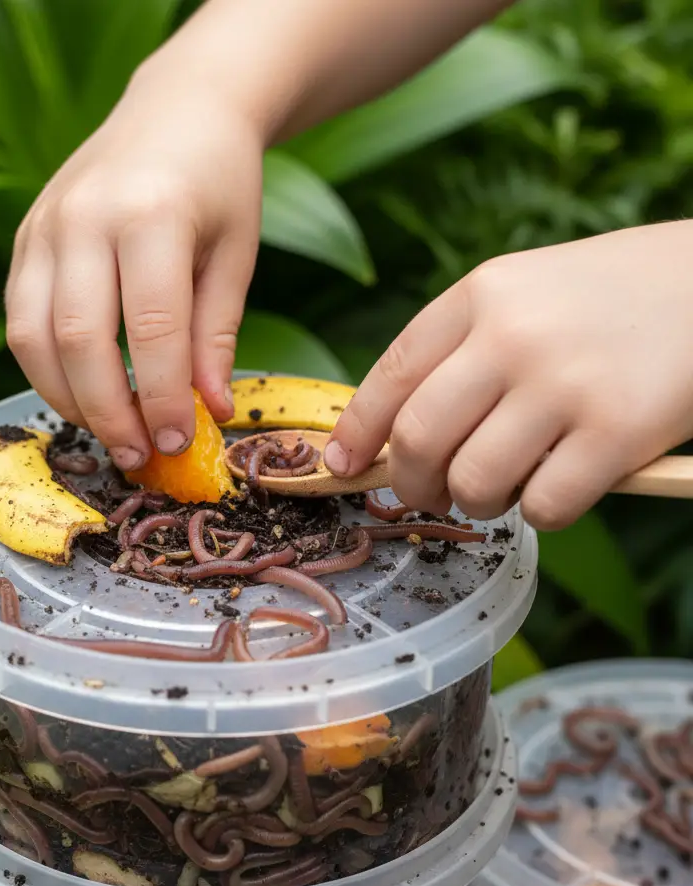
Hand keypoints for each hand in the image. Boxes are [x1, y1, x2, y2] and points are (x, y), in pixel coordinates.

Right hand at [5, 68, 263, 470]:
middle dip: (109, 412)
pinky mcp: (24, 238)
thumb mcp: (234, 255)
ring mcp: (44, 225)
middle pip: (79, 341)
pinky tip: (83, 393)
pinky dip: (46, 370)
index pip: (152, 330)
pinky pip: (20, 321)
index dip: (164, 397)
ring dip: (69, 400)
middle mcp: (84, 216)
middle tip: (140, 454)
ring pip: (33, 338)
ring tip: (112, 432)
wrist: (178, 108)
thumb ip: (215, 336)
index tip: (179, 441)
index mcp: (151, 214)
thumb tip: (211, 412)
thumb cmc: (219, 183)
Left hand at [324, 222, 692, 529]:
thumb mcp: (522, 297)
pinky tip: (560, 486)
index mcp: (479, 296)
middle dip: (411, 483)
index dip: (358, 432)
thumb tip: (389, 438)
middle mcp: (512, 335)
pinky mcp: (617, 430)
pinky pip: (541, 507)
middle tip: (430, 493)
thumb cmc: (608, 302)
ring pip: (473, 482)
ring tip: (506, 485)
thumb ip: (458, 354)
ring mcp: (564, 382)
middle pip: (417, 439)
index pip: (391, 376)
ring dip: (478, 502)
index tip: (344, 465)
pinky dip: (539, 513)